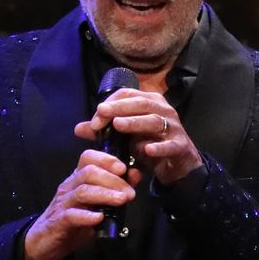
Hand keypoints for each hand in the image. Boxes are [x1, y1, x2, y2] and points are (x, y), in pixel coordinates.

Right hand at [23, 148, 139, 259]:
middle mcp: (70, 187)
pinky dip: (88, 216)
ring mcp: (64, 203)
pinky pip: (72, 215)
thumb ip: (115, 189)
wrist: (45, 241)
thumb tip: (135, 174)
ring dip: (105, 194)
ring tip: (122, 200)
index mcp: (78, 179)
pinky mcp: (60, 221)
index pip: (88, 158)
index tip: (124, 168)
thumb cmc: (75, 220)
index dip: (106, 159)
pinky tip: (100, 218)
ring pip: (83, 191)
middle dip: (113, 180)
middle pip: (89, 172)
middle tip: (130, 193)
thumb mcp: (97, 203)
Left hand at [75, 87, 202, 186]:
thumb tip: (78, 129)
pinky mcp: (180, 146)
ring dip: (135, 122)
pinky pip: (169, 145)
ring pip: (154, 120)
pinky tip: (147, 150)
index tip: (95, 118)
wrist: (177, 165)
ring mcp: (174, 127)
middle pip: (141, 103)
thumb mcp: (126, 138)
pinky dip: (158, 147)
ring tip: (118, 125)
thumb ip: (105, 132)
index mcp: (150, 102)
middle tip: (102, 113)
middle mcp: (163, 110)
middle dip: (119, 107)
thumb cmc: (150, 144)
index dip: (110, 103)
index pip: (128, 95)